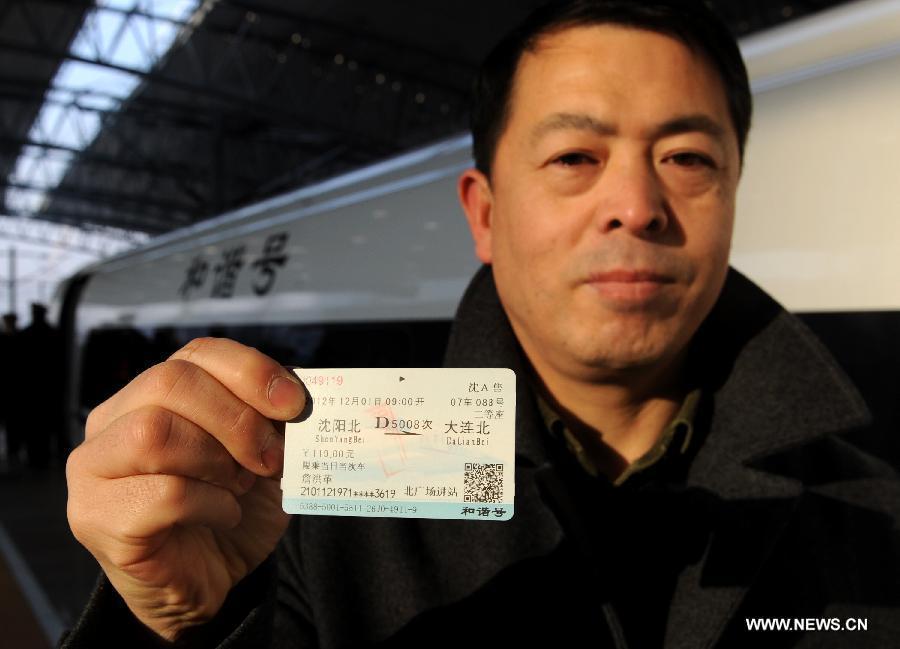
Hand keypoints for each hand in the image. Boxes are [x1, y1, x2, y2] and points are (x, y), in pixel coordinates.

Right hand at [66, 337, 303, 640]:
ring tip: (239, 487)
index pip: (196, 354)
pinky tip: (224, 515)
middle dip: (236, 419)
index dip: (250, 371)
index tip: (294, 405)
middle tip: (268, 458)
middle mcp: (110, 422)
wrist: (207, 581)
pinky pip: (162, 493)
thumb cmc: (229, 509)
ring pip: (154, 432)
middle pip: (169, 382)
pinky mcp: (96, 518)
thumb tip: (297, 393)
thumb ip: (271, 418)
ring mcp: (94, 470)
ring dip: (217, 460)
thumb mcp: (261, 455)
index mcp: (150, 394)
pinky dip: (211, 504)